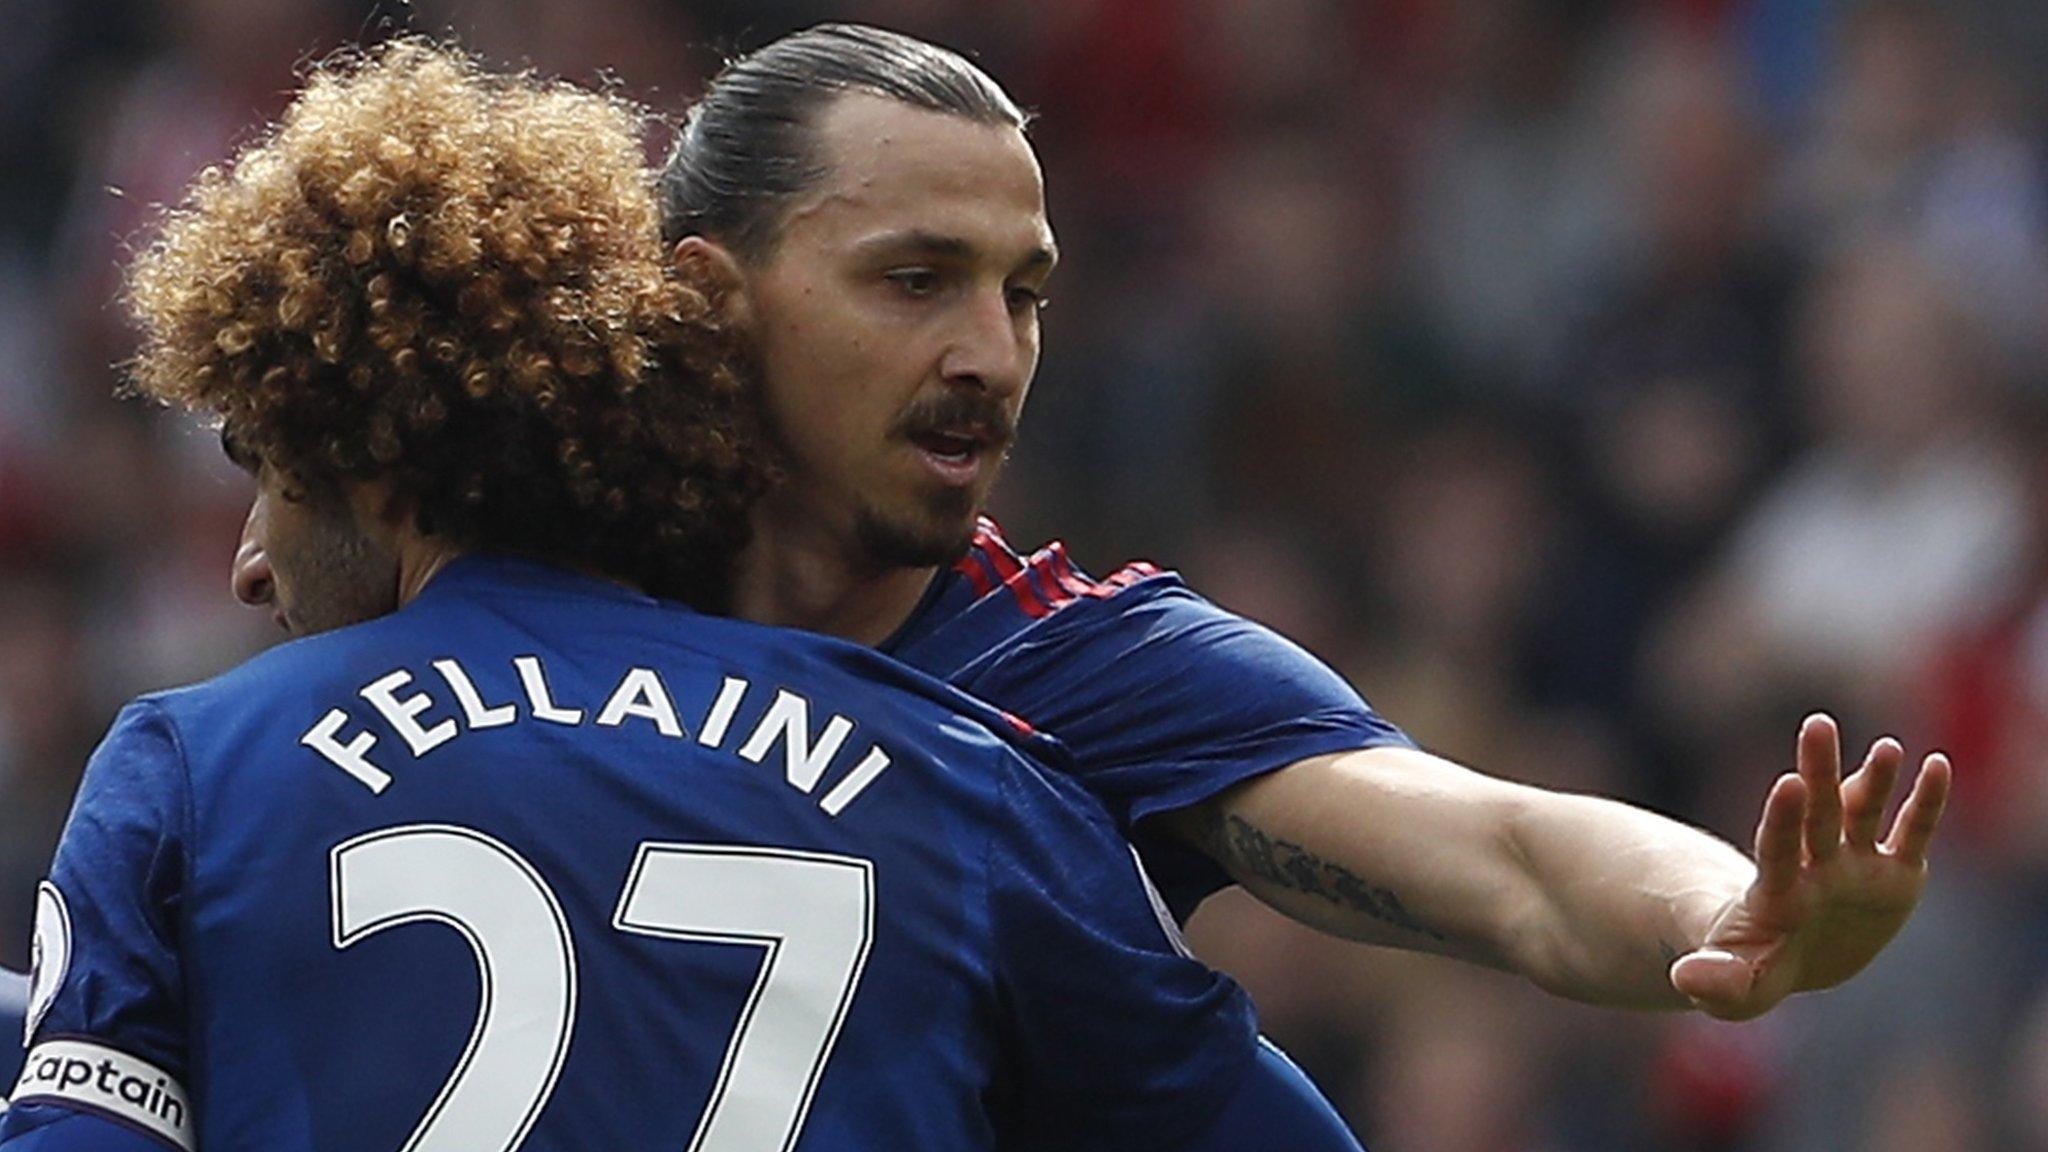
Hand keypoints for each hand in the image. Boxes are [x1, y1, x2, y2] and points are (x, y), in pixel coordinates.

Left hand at [1668, 713, 1950, 1020]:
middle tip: (1816, 724)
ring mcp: (1854, 866)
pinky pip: (1912, 833)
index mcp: (1778, 894)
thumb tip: (1686, 978)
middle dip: (1819, 771)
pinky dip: (1926, 802)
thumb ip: (1718, 981)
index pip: (1777, 849)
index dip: (1783, 820)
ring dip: (1874, 780)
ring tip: (1886, 748)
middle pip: (1817, 814)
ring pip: (1863, 812)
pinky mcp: (1894, 874)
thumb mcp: (1736, 988)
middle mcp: (1816, 868)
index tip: (1788, 783)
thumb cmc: (1753, 970)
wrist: (1785, 959)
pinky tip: (1937, 765)